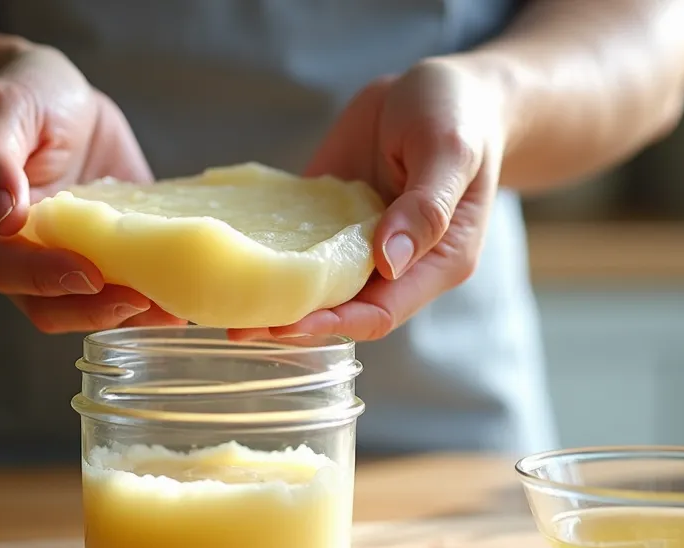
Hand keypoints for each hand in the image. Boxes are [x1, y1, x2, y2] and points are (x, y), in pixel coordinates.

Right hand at [0, 45, 185, 332]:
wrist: (63, 96)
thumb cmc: (25, 96)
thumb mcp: (3, 108)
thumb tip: (4, 215)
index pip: (3, 269)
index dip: (43, 278)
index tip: (89, 273)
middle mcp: (22, 254)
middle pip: (48, 307)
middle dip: (94, 310)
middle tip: (142, 299)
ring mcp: (67, 259)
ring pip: (90, 307)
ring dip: (129, 314)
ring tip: (173, 308)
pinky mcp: (109, 255)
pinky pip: (127, 285)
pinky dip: (154, 295)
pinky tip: (186, 296)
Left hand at [234, 58, 506, 341]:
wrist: (442, 87)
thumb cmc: (460, 117)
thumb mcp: (449, 152)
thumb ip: (426, 207)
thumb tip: (387, 261)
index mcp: (434, 263)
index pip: (380, 313)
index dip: (333, 324)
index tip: (286, 325)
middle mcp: (395, 264)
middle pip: (341, 310)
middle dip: (291, 321)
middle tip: (237, 324)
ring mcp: (359, 242)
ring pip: (314, 285)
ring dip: (273, 296)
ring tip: (223, 305)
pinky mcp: (329, 218)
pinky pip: (297, 243)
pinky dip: (267, 254)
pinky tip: (227, 258)